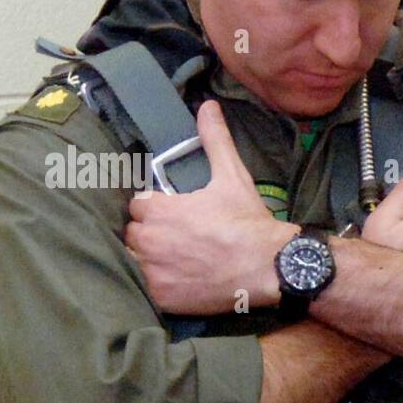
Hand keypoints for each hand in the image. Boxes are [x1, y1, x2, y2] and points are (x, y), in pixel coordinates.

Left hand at [126, 99, 297, 314]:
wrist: (269, 267)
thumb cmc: (248, 222)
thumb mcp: (231, 176)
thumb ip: (213, 140)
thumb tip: (208, 107)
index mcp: (156, 209)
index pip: (139, 205)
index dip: (157, 209)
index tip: (177, 217)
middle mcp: (148, 239)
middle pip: (134, 233)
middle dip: (152, 234)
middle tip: (181, 240)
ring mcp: (153, 270)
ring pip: (136, 260)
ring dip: (151, 259)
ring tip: (180, 261)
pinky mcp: (161, 296)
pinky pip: (146, 287)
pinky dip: (160, 284)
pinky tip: (183, 280)